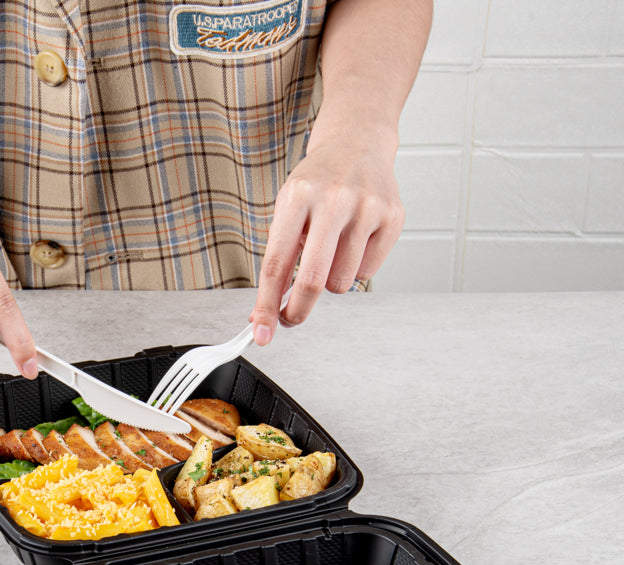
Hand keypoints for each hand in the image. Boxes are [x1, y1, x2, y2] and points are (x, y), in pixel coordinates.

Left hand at [250, 134, 404, 343]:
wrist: (356, 142)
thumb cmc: (316, 183)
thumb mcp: (286, 212)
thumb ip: (278, 261)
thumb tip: (265, 312)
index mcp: (298, 197)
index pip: (276, 263)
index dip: (267, 304)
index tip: (263, 332)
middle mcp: (334, 199)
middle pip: (313, 279)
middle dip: (298, 310)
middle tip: (291, 317)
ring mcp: (367, 207)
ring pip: (342, 282)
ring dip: (331, 280)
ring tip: (331, 252)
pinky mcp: (392, 216)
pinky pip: (367, 272)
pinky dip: (356, 269)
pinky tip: (354, 243)